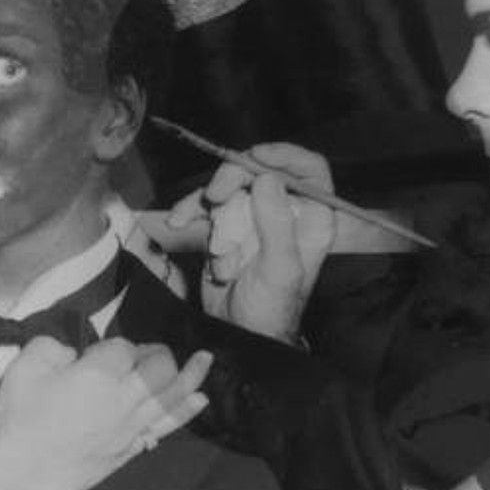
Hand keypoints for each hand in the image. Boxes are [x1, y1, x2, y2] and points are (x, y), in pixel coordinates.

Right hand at [0, 338, 211, 489]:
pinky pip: (166, 426)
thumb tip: (74, 355)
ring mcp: (131, 428)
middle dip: (156, 354)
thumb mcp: (25, 365)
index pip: (125, 347)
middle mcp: (125, 399)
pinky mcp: (130, 451)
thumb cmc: (18, 418)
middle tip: (145, 353)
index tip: (96, 354)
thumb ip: (53, 346)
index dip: (115, 345)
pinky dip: (185, 411)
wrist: (18, 475)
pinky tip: (199, 402)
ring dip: (192, 376)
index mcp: (100, 373)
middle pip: (159, 368)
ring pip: (172, 397)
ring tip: (207, 360)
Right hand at [168, 143, 334, 342]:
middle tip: (215, 196)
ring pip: (230, 186)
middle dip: (234, 179)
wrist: (239, 334)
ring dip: (210, 205)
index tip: (257, 158)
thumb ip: (276, 224)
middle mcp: (284, 212)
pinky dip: (190, 211)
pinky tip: (177, 222)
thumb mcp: (279, 269)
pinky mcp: (226, 225)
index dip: (286, 156)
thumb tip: (267, 179)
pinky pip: (207, 206)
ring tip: (198, 230)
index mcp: (311, 219)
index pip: (309, 170)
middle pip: (261, 171)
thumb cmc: (271, 310)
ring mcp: (253, 216)